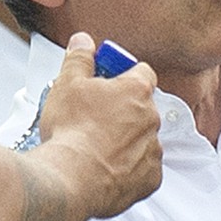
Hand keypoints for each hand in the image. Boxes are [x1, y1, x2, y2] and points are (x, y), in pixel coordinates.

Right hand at [35, 32, 162, 218]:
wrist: (71, 178)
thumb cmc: (71, 131)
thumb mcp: (67, 84)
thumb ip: (79, 59)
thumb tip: (83, 41)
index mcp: (137, 91)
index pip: (142, 72)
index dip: (123, 74)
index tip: (107, 79)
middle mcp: (152, 118)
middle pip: (142, 107)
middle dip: (121, 110)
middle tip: (93, 117)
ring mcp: (153, 149)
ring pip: (143, 139)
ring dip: (125, 140)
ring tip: (95, 147)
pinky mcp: (150, 178)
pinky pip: (144, 169)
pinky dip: (128, 168)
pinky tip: (105, 169)